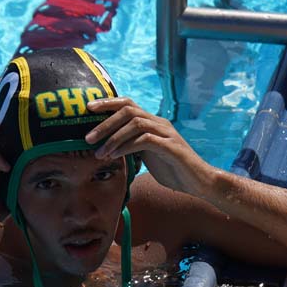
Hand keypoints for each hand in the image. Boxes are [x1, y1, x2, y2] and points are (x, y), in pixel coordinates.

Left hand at [84, 97, 213, 195]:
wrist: (199, 182)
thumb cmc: (173, 170)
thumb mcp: (148, 156)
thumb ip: (133, 147)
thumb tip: (109, 147)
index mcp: (153, 122)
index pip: (128, 104)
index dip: (108, 103)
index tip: (88, 109)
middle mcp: (159, 123)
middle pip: (128, 110)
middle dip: (105, 122)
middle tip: (88, 139)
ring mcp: (166, 133)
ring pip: (135, 123)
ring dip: (113, 137)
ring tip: (99, 153)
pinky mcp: (171, 147)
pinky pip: (145, 140)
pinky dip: (126, 147)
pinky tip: (115, 156)